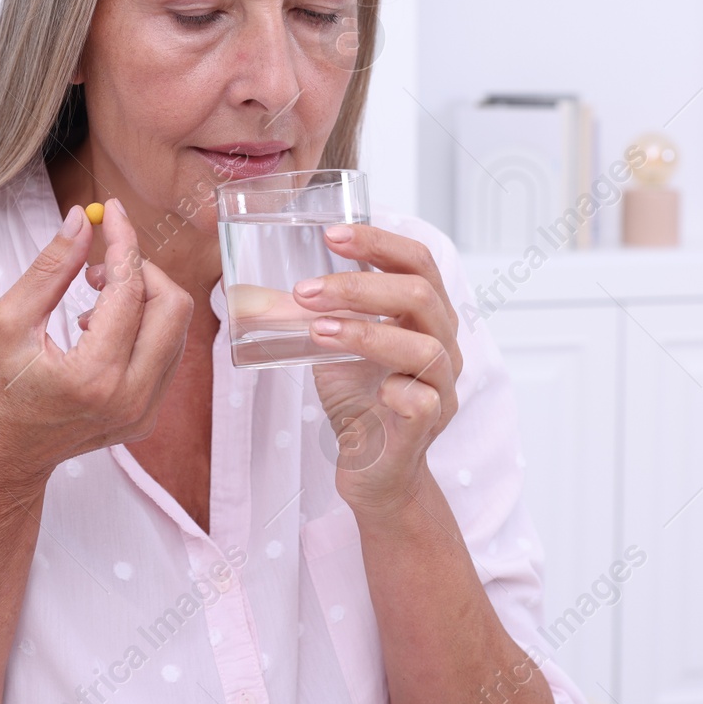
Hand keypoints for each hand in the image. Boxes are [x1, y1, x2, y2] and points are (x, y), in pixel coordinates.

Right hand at [0, 198, 193, 495]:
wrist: (2, 461)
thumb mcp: (8, 322)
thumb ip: (51, 269)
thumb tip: (82, 219)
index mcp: (95, 376)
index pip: (129, 288)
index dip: (122, 241)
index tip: (110, 211)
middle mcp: (131, 397)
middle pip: (172, 306)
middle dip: (141, 269)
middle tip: (98, 266)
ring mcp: (145, 410)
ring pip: (175, 328)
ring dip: (142, 297)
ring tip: (92, 298)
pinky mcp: (148, 415)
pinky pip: (166, 352)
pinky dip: (142, 325)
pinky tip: (101, 328)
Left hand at [294, 223, 463, 520]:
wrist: (372, 468)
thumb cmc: (358, 400)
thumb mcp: (332, 346)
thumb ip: (315, 313)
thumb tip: (258, 287)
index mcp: (425, 315)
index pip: (417, 261)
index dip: (378, 242)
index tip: (332, 235)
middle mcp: (443, 344)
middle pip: (420, 294)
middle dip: (358, 286)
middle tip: (307, 290)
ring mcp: (441, 386)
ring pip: (423, 345)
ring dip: (365, 332)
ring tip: (317, 330)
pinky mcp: (429, 424)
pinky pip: (421, 400)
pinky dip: (392, 388)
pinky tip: (370, 390)